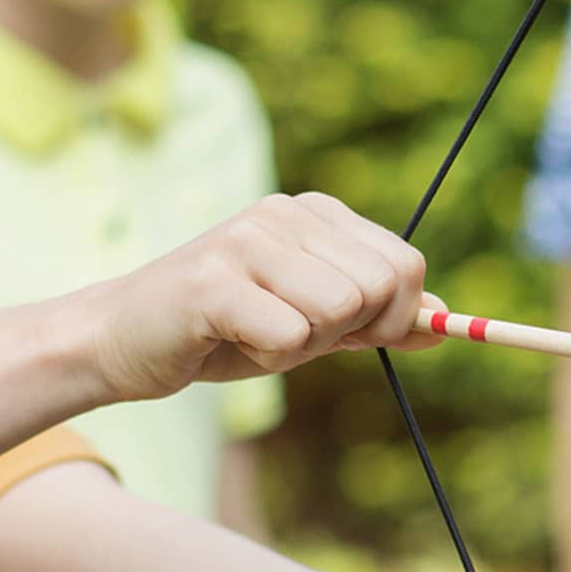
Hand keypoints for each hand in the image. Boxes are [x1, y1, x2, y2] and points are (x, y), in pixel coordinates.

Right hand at [88, 193, 437, 402]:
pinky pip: (289, 336)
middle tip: (293, 336)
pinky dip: (267, 358)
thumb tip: (447, 321)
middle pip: (378, 287)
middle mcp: (284, 213)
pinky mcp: (213, 280)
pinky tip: (228, 341)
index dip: (395, 316)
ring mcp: (246, 240)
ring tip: (255, 334)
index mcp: (315, 213)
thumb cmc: (222, 331)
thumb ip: (376, 319)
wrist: (123, 341)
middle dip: (348, 333)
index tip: (354, 335)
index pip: (405, 264)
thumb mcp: (312, 325)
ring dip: (302, 347)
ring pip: (336, 312)